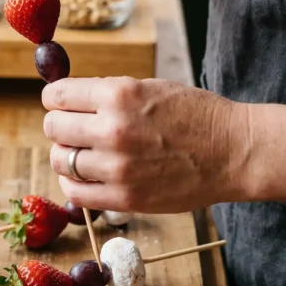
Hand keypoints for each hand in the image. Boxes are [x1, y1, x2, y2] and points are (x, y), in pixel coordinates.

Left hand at [42, 77, 250, 212]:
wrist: (232, 151)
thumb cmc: (193, 115)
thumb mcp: (148, 87)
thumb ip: (106, 94)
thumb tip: (65, 99)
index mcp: (118, 95)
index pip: (57, 95)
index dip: (55, 98)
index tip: (59, 103)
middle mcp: (112, 130)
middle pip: (53, 127)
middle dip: (59, 125)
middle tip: (73, 128)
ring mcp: (117, 167)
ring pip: (60, 160)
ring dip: (65, 155)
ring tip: (82, 153)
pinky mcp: (125, 198)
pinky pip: (75, 193)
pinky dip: (72, 183)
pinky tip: (85, 176)